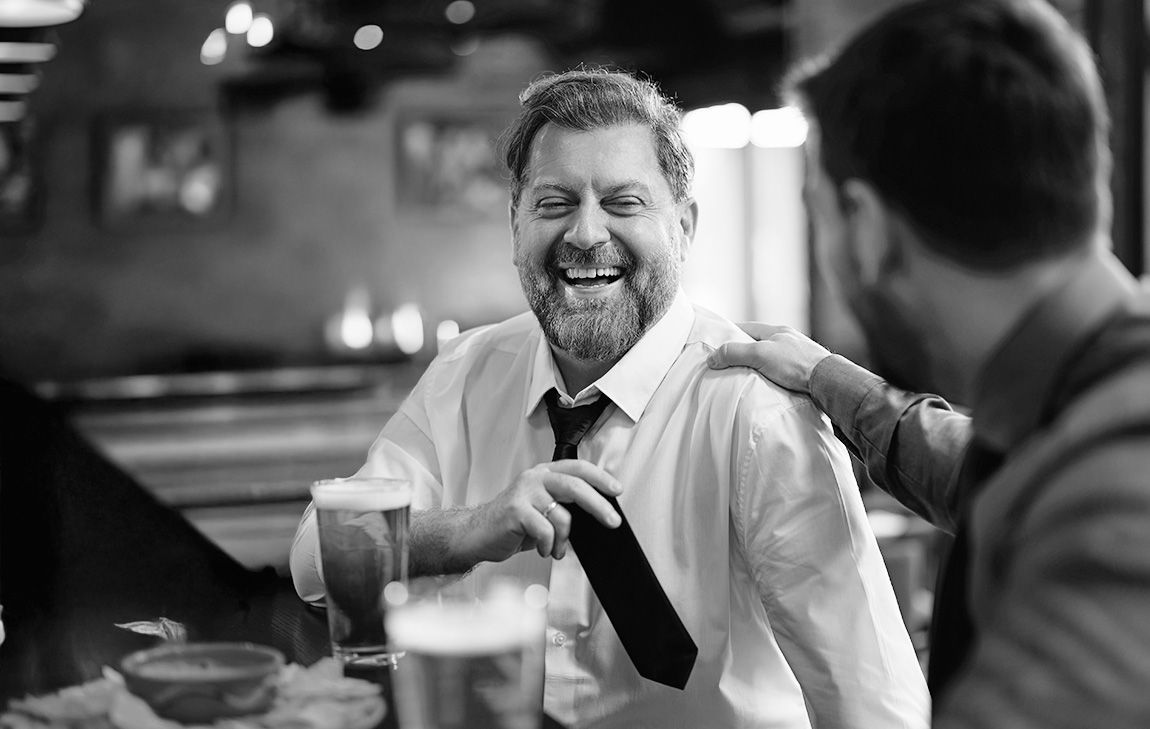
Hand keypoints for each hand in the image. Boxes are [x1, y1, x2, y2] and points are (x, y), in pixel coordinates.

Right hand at [462, 460, 622, 563]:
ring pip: (561, 515)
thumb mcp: (541, 509)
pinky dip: (548, 545)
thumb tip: (597, 514)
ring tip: (555, 548)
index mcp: (544, 474)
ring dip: (563, 539)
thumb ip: (563, 504)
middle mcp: (534, 478)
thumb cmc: (511, 523)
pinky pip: (545, 530)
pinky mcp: (515, 510)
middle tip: (612, 521)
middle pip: (575, 486)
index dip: (600, 477)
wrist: (476, 534)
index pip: (578, 468)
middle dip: (599, 505)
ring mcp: (524, 492)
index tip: (617, 490)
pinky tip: (542, 549)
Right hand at [708, 322, 831, 394]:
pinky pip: (780, 372)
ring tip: (742, 377)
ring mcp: (797, 356)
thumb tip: (712, 357)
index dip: (730, 334)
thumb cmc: (796, 364)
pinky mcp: (803, 372)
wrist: (828, 381)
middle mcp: (787, 340)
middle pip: (758, 344)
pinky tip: (765, 386)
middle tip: (726, 364)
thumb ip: (735, 353)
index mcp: (777, 331)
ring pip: (769, 359)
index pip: (747, 328)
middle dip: (742, 352)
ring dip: (756, 366)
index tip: (716, 344)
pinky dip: (769, 377)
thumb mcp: (759, 354)